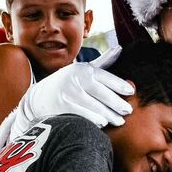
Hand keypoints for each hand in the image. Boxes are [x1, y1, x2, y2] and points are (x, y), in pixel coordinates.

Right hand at [10, 47, 134, 138]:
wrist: (40, 97)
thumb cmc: (69, 83)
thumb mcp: (83, 70)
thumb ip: (103, 62)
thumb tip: (120, 48)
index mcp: (83, 70)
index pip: (105, 77)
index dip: (120, 84)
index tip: (131, 91)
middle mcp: (75, 80)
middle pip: (102, 94)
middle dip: (117, 103)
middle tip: (128, 111)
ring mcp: (68, 95)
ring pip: (94, 107)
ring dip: (109, 115)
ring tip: (119, 121)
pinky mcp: (61, 109)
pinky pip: (83, 117)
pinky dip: (95, 121)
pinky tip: (103, 123)